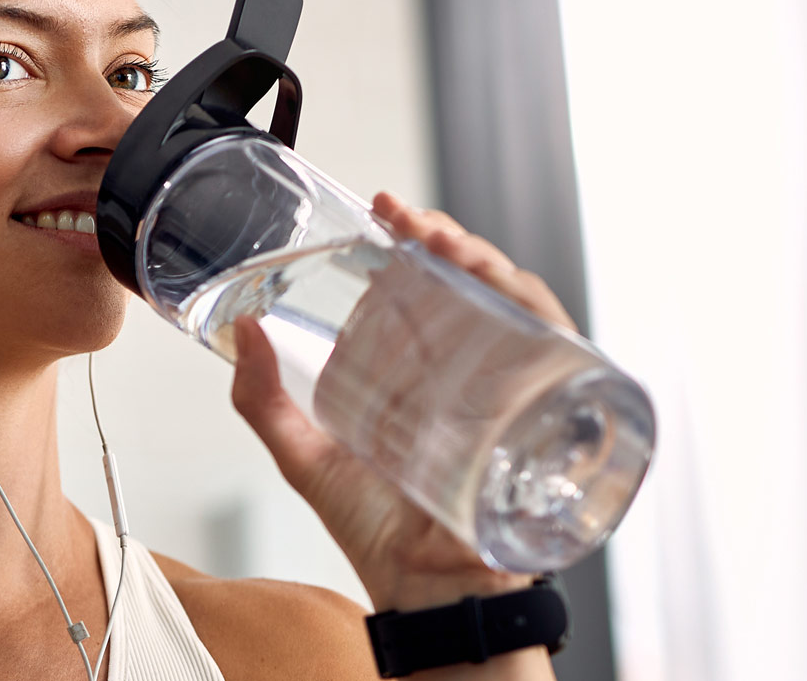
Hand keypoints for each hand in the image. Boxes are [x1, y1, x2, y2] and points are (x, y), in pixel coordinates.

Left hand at [226, 191, 576, 610]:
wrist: (423, 597)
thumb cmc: (377, 533)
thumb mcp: (305, 456)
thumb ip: (263, 400)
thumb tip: (241, 331)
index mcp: (426, 371)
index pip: (435, 285)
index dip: (417, 239)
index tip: (384, 210)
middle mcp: (477, 375)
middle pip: (481, 285)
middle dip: (453, 239)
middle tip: (410, 220)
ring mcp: (516, 394)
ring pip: (522, 307)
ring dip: (490, 264)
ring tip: (445, 244)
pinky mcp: (549, 421)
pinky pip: (565, 355)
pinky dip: (541, 315)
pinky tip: (505, 292)